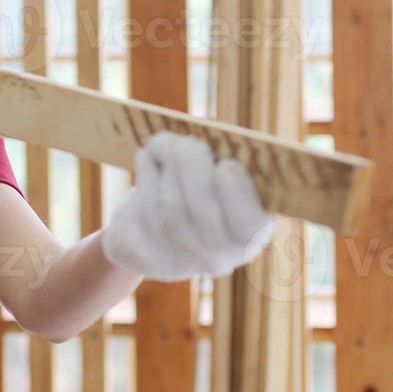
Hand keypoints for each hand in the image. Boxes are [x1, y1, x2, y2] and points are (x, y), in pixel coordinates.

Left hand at [99, 131, 276, 281]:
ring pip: (171, 207)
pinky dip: (146, 175)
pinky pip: (144, 209)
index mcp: (247, 237)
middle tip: (189, 141)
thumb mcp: (222, 187)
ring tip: (164, 142)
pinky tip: (147, 157)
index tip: (225, 165)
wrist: (154, 242)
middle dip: (193, 166)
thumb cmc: (200, 198)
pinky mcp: (143, 250)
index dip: (237, 195)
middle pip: (203, 209)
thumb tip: (213, 134)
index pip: (249, 226)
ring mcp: (176, 257)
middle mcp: (215, 256)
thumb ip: (226, 165)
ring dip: (167, 165)